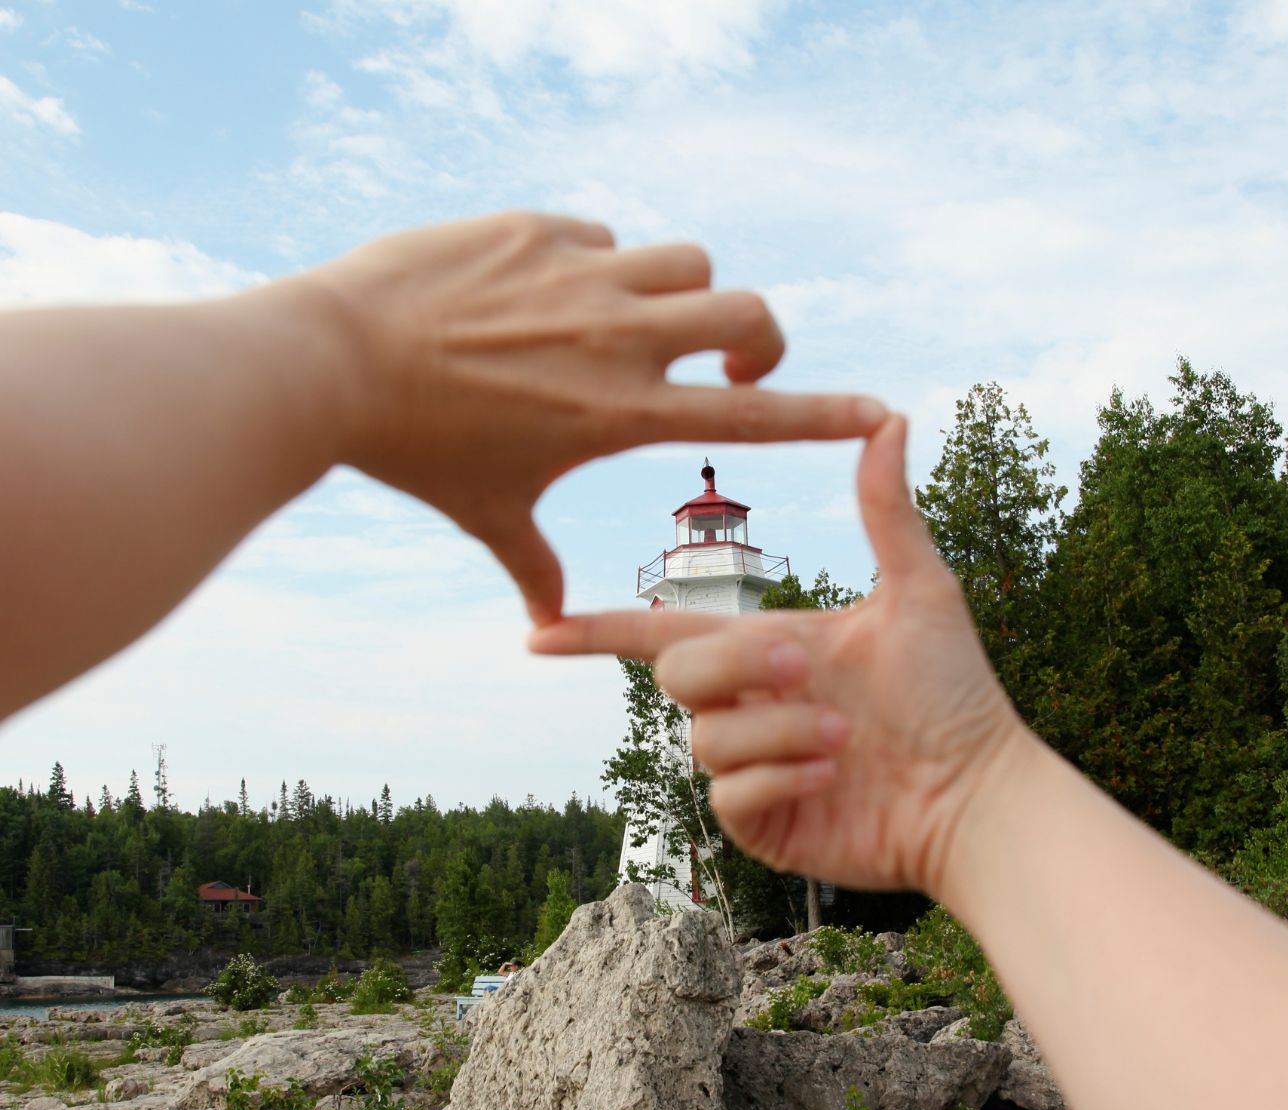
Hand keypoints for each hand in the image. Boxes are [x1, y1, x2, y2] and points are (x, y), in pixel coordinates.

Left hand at [302, 212, 885, 623]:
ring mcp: (583, 276)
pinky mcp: (541, 229)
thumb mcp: (486, 513)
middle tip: (725, 357)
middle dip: (759, 336)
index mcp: (620, 411)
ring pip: (689, 262)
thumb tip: (545, 625)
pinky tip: (545, 295)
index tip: (880, 411)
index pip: (752, 412)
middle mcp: (619, 337)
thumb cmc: (413, 451)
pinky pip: (607, 238)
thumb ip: (532, 566)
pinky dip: (601, 267)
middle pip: (749, 311)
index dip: (825, 414)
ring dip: (682, 293)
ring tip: (633, 323)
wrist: (330, 360)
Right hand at [529, 416, 1035, 896]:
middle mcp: (748, 704)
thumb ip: (886, 511)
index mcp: (767, 647)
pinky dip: (780, 776)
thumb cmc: (954, 691)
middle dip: (735, 667)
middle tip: (805, 668)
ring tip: (843, 737)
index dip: (598, 631)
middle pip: (676, 675)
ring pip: (706, 737)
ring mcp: (751, 767)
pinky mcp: (761, 822)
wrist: (977, 791)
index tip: (537, 629)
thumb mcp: (919, 591)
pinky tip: (832, 774)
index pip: (662, 634)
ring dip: (776, 730)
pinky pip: (729, 794)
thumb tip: (890, 417)